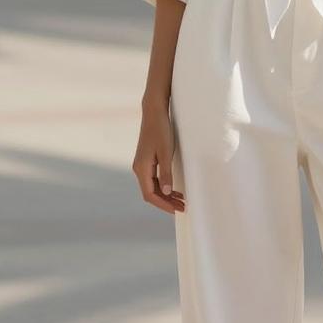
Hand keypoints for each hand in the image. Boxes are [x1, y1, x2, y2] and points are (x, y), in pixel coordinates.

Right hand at [132, 98, 184, 213]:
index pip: (150, 195)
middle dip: (166, 202)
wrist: (154, 112)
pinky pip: (154, 178)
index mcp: (141, 168)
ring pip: (153, 186)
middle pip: (151, 193)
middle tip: (183, 207)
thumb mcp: (166, 152)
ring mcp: (142, 164)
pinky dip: (164, 185)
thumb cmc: (161, 130)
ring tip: (181, 200)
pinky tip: (174, 188)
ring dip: (166, 195)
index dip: (163, 205)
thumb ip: (166, 173)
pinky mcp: (146, 160)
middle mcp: (139, 168)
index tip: (177, 210)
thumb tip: (167, 193)